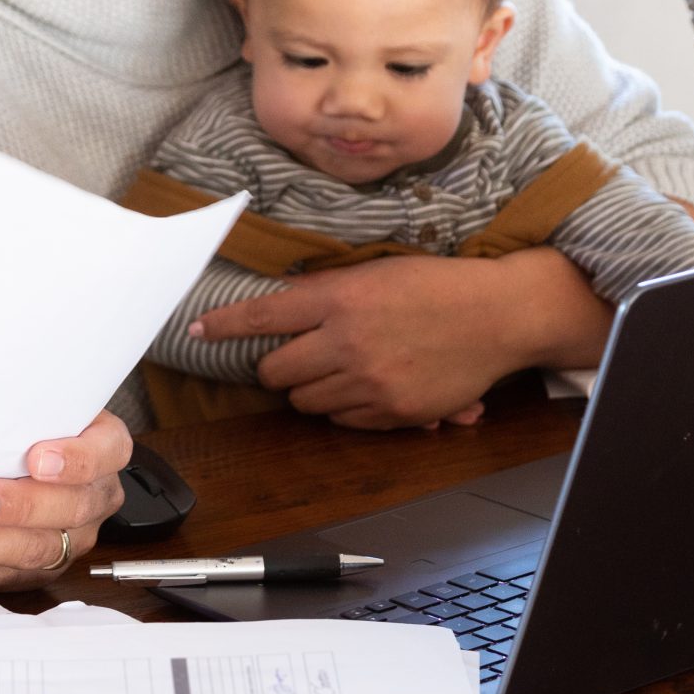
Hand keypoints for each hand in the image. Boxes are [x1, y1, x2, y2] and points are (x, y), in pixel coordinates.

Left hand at [0, 411, 128, 591]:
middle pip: (69, 508)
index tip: (37, 458)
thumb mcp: (30, 409)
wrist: (2, 463)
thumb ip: (16, 409)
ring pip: (34, 550)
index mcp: (103, 449)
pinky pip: (4, 573)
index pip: (106, 453)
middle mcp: (93, 498)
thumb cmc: (19, 430)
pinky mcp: (35, 570)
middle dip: (16, 506)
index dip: (76, 459)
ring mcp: (69, 540)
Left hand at [191, 255, 535, 429]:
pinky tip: (363, 384)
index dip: (223, 325)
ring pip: (305, 401)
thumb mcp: (375, 273)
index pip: (264, 315)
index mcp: (341, 298)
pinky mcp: (393, 411)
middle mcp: (349, 342)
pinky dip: (342, 406)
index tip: (196, 329)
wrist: (497, 316)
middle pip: (276, 372)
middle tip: (289, 355)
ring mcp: (371, 382)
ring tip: (335, 368)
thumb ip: (326, 292)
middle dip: (274, 366)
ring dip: (308, 387)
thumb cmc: (438, 286)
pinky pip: (342, 420)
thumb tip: (281, 304)